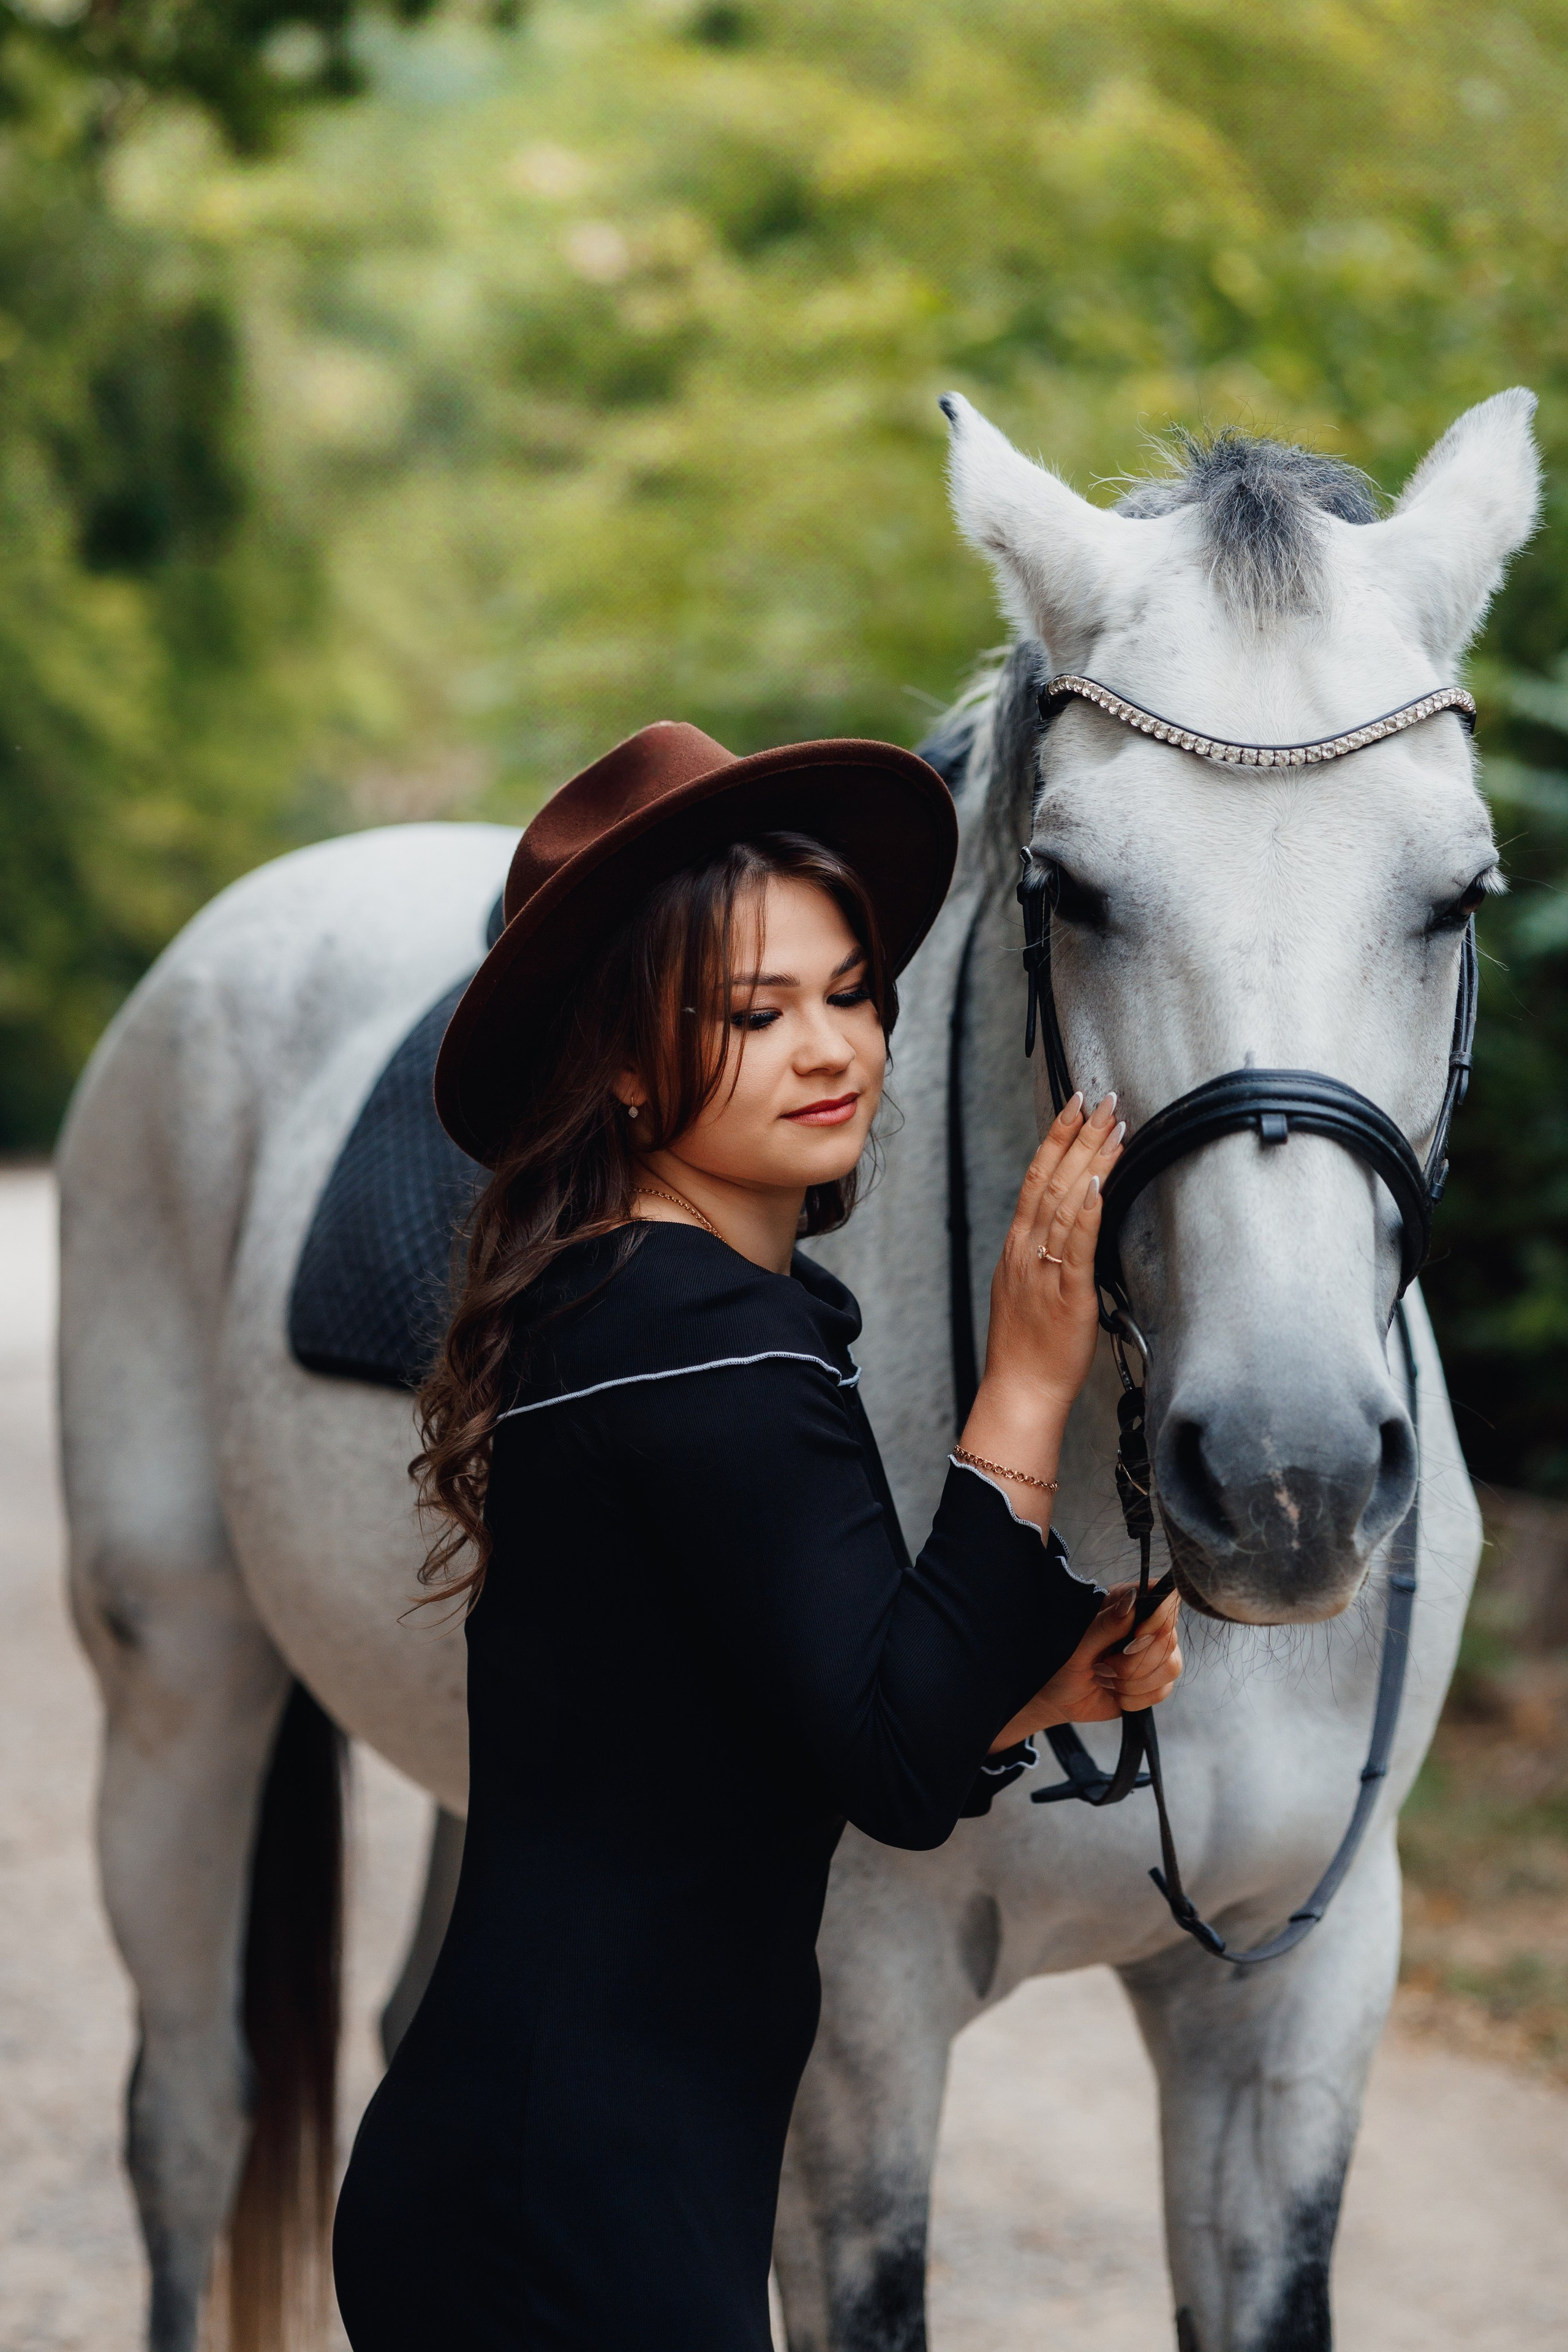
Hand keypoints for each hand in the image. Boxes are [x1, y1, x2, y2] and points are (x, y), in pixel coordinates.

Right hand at [983, 1091, 1123, 1413]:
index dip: (1055, 1137)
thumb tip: (1063, 1220)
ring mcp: (1044, 1271)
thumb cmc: (1026, 1345)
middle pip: (1051, 1180)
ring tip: (1114, 1127)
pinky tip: (1099, 1185)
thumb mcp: (1024, 1285)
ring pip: (1065, 1204)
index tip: (1074, 1104)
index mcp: (1016, 1245)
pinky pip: (1076, 1248)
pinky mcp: (1067, 1296)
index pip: (1034, 1178)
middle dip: (1079, 1135)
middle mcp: (1025, 1250)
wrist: (1019, 1390)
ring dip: (1091, 1162)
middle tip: (1103, 1099)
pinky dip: (1087, 1213)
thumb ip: (1040, 1250)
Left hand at [988, 1583, 1181, 1749]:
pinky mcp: (1154, 1681)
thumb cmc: (1061, 1664)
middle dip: (1133, 1663)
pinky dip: (1135, 1697)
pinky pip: (1163, 1691)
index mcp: (1125, 1604)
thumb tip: (1132, 1601)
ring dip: (1133, 1682)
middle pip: (1168, 1639)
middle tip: (1102, 1667)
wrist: (1058, 1698)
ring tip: (1105, 1679)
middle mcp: (1144, 1625)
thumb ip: (1106, 1624)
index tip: (1134, 1637)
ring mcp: (1152, 1654)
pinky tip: (1115, 1692)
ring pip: (1170, 1667)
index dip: (1157, 1620)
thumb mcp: (1078, 1644)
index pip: (1163, 1598)